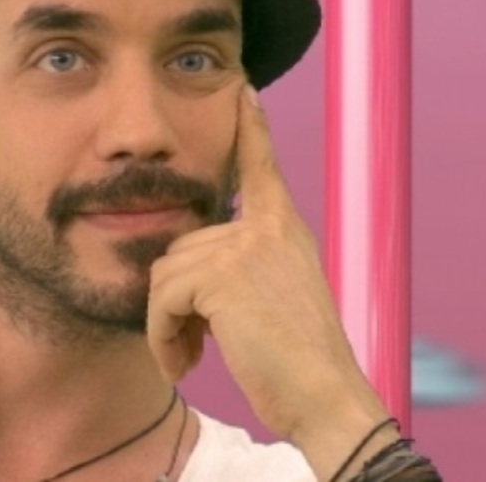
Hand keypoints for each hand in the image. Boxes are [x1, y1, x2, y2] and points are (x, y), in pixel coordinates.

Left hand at [146, 85, 387, 446]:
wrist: (324, 396)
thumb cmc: (297, 361)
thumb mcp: (276, 296)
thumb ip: (241, 267)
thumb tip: (187, 263)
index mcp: (283, 229)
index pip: (262, 167)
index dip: (251, 129)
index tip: (244, 89)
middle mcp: (267, 228)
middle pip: (180, 245)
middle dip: (176, 301)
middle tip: (194, 344)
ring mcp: (245, 247)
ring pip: (165, 274)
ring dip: (167, 324)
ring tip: (191, 356)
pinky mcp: (223, 275)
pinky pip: (161, 299)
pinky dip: (161, 336)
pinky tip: (184, 363)